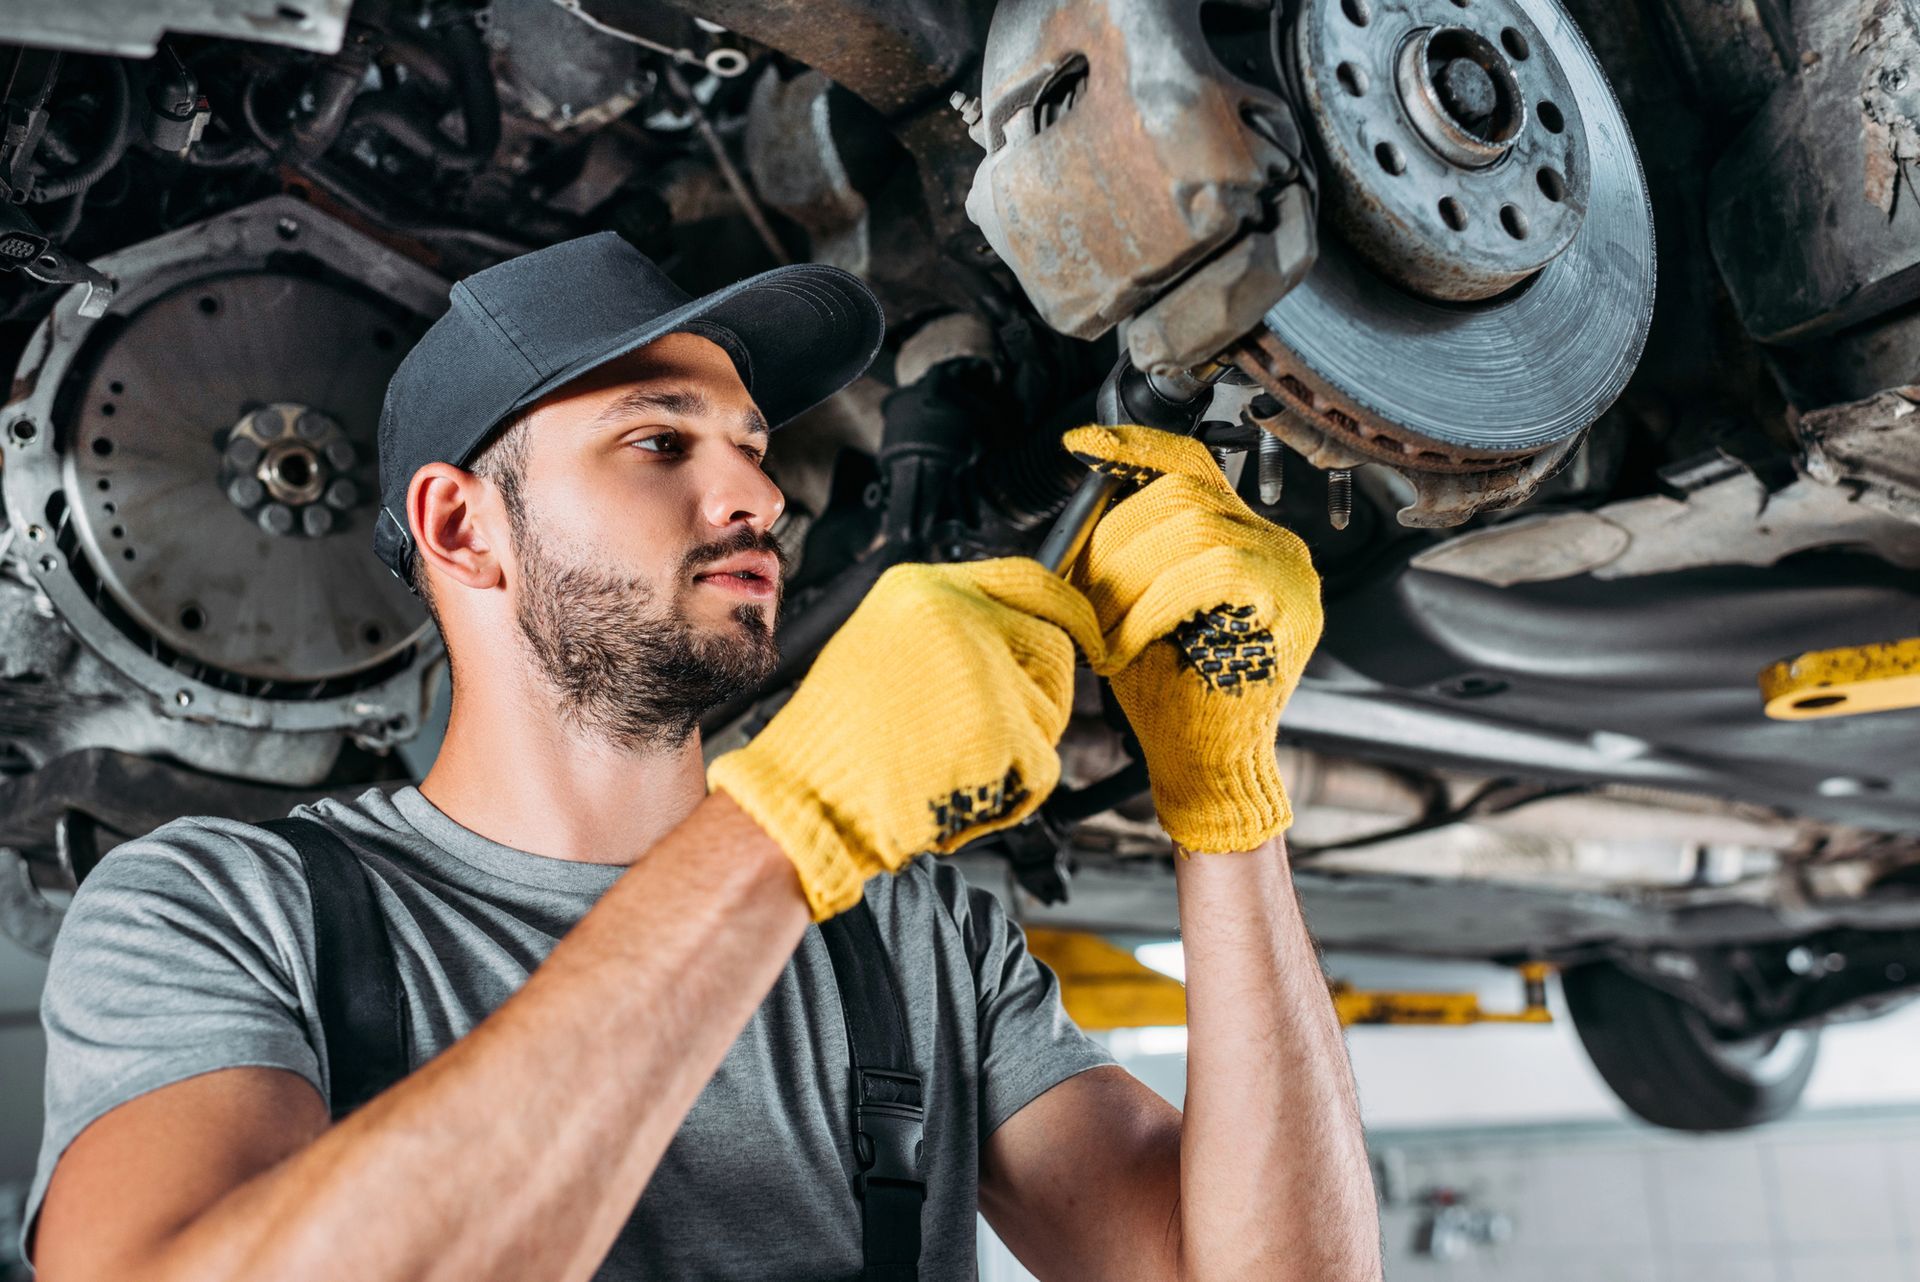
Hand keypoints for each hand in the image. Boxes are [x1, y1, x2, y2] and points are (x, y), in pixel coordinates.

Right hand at [708, 558, 1101, 918]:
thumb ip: (953, 633)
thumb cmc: (834, 743)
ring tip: (949, 759)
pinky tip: (954, 787)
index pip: (1028, 580)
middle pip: (1052, 649)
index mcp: (922, 589)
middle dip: (1036, 697)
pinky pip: (1039, 766)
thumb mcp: (884, 650)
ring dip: (1017, 750)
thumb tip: (1019, 636)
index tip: (1084, 629)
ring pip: (1049, 712)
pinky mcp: (1001, 728)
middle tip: (986, 732)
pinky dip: (1008, 793)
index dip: (1066, 609)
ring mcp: (984, 671)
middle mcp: (958, 617)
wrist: (805, 799)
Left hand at [1062, 425, 1322, 852]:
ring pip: (1193, 528)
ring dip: (1129, 581)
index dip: (1136, 447)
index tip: (1084, 446)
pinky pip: (1211, 570)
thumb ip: (1122, 556)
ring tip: (1105, 631)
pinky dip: (1154, 605)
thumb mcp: (1130, 608)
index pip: (1191, 464)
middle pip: (1182, 494)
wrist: (1207, 764)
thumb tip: (1079, 511)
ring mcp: (1289, 570)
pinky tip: (1131, 643)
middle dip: (1114, 542)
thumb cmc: (1169, 696)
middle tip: (1082, 601)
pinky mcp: (1291, 601)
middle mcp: (1273, 543)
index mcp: (1239, 536)